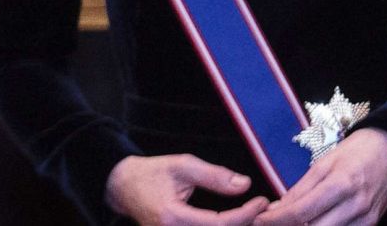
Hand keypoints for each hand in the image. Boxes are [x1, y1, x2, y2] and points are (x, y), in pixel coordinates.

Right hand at [105, 154, 267, 225]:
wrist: (123, 188)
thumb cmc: (152, 174)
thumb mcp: (183, 166)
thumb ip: (214, 176)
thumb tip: (245, 184)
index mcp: (173, 218)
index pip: (219, 223)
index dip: (246, 215)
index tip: (263, 201)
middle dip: (245, 224)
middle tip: (263, 209)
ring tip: (253, 213)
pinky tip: (236, 220)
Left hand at [254, 129, 386, 225]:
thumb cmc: (356, 151)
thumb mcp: (325, 162)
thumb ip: (301, 189)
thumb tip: (276, 210)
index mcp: (340, 183)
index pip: (301, 213)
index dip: (275, 221)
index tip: (259, 221)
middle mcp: (355, 205)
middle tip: (273, 224)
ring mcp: (366, 219)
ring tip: (292, 222)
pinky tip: (313, 223)